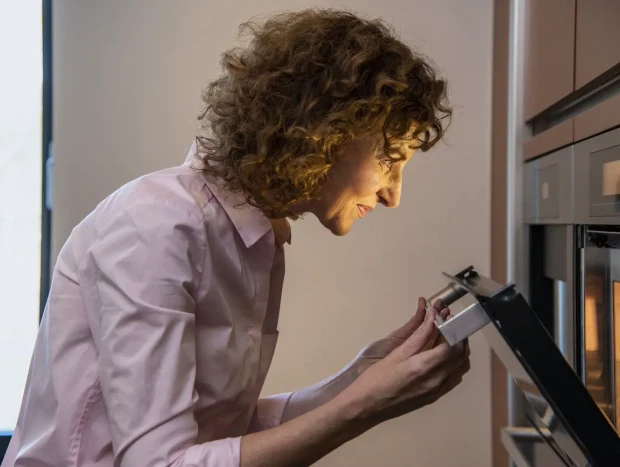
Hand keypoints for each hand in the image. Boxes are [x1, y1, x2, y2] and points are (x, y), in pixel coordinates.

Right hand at [336, 300, 470, 425]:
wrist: (366, 407)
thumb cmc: (376, 379)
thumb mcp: (396, 353)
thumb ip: (418, 336)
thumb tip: (432, 319)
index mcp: (425, 367)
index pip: (454, 346)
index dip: (455, 329)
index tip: (448, 319)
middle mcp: (436, 381)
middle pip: (461, 356)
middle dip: (459, 338)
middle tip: (449, 325)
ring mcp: (436, 391)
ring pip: (461, 368)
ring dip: (458, 351)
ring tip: (446, 338)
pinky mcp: (433, 397)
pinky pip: (453, 378)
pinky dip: (454, 364)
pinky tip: (440, 357)